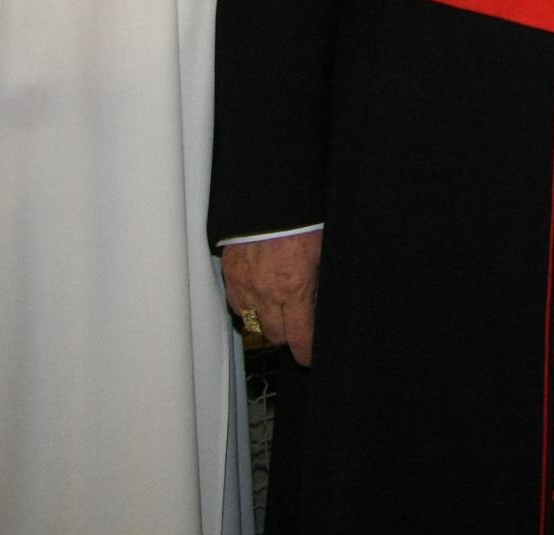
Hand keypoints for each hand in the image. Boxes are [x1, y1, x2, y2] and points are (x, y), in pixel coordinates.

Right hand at [222, 230, 322, 363]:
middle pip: (274, 335)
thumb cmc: (302, 219)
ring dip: (265, 320)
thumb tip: (319, 306)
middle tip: (296, 325)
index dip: (305, 353)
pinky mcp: (230, 273)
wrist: (271, 195)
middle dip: (287, 334)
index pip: (299, 337)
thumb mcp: (322, 254)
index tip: (308, 358)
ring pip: (253, 322)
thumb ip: (317, 285)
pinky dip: (247, 304)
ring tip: (277, 309)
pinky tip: (258, 294)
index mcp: (294, 289)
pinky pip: (237, 303)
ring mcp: (245, 284)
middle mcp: (266, 292)